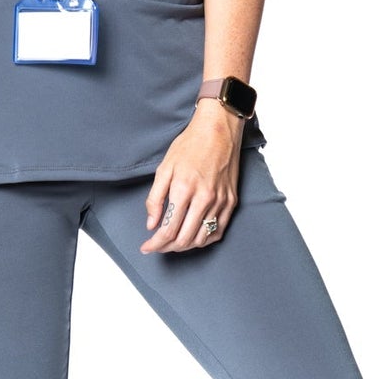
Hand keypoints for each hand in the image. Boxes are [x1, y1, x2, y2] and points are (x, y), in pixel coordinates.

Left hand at [140, 103, 244, 253]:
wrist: (219, 130)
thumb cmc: (190, 145)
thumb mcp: (164, 167)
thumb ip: (155, 198)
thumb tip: (151, 224)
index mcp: (183, 189)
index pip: (168, 230)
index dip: (155, 244)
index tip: (146, 247)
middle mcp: (204, 199)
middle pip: (184, 239)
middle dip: (167, 248)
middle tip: (157, 246)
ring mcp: (220, 201)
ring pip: (201, 239)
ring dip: (185, 246)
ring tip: (172, 243)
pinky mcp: (231, 201)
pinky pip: (218, 231)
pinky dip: (204, 239)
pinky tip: (193, 237)